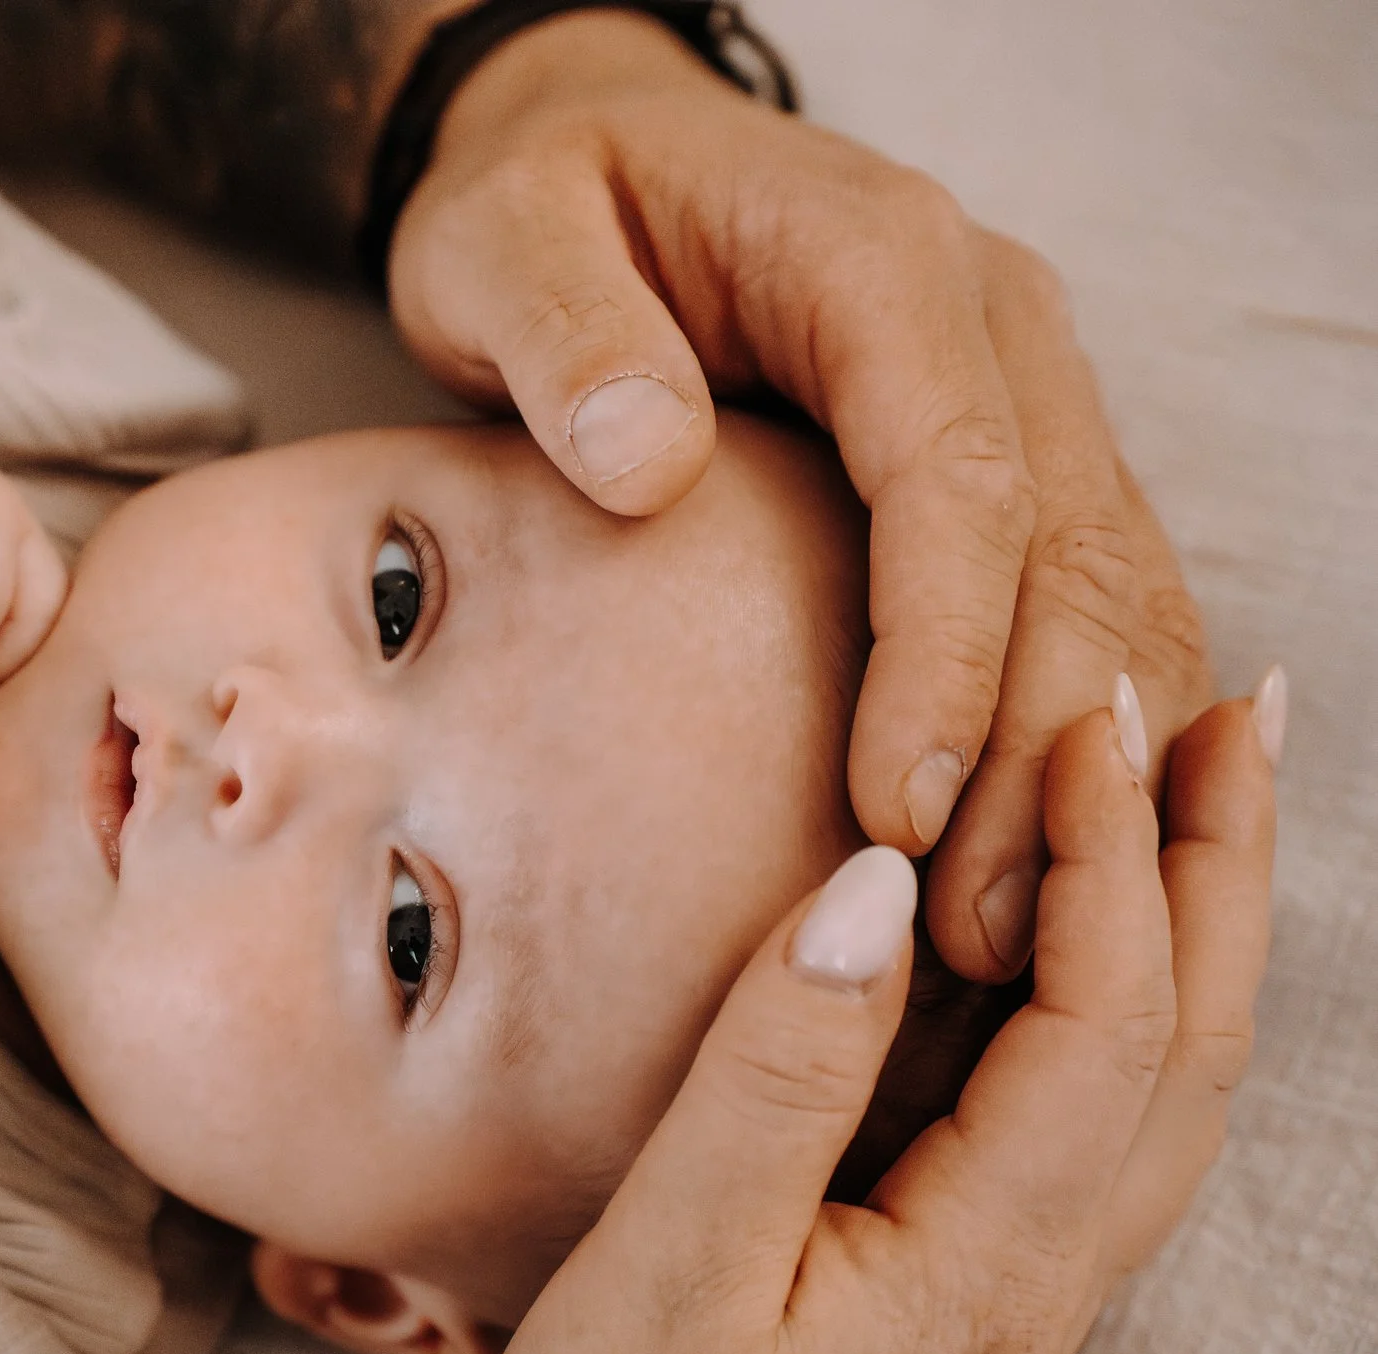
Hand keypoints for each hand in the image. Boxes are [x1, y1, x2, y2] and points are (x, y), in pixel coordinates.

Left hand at [384, 9, 1214, 982]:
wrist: (589, 162)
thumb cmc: (539, 210)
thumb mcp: (499, 244)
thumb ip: (564, 337)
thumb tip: (649, 463)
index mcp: (879, 261)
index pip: (960, 476)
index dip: (946, 653)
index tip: (898, 810)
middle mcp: (987, 320)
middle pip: (1070, 551)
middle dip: (1039, 753)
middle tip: (977, 932)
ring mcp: (1015, 387)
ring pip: (1110, 586)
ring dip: (1077, 766)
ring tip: (1006, 934)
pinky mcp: (1007, 454)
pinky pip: (1083, 597)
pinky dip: (1073, 732)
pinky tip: (1024, 855)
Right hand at [435, 681, 1277, 1353]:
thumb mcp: (671, 1263)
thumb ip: (778, 1070)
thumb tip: (876, 883)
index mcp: (987, 1265)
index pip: (1107, 1020)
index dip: (1113, 854)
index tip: (1091, 707)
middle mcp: (1044, 1280)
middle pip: (1191, 1046)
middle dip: (1221, 864)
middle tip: (1230, 703)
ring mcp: (1019, 1295)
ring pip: (1162, 1087)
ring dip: (1195, 926)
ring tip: (1198, 793)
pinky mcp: (971, 1294)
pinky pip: (1095, 1123)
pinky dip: (1125, 1000)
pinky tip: (1087, 947)